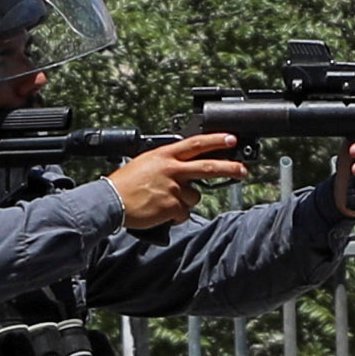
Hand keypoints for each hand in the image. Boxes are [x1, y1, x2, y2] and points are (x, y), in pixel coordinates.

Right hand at [104, 133, 248, 231]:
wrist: (111, 200)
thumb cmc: (126, 183)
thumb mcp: (147, 162)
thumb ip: (168, 163)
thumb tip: (187, 168)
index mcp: (165, 155)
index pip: (195, 144)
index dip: (216, 141)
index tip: (231, 139)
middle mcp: (171, 169)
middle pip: (207, 167)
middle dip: (229, 168)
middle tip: (243, 170)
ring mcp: (172, 188)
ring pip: (194, 196)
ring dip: (185, 202)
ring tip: (163, 201)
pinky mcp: (171, 206)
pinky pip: (183, 213)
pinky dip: (175, 216)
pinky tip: (160, 212)